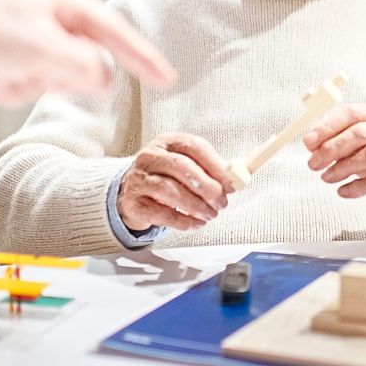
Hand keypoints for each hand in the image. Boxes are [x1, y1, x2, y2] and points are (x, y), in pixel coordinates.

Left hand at [0, 0, 175, 104]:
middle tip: (39, 71)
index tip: (166, 78)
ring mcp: (28, 36)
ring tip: (11, 72)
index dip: (142, 57)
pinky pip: (30, 84)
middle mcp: (48, 13)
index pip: (115, 31)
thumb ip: (84, 66)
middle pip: (85, 59)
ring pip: (58, 76)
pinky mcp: (7, 57)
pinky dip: (14, 87)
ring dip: (36, 82)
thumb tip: (104, 80)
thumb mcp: (41, 48)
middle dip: (64, 74)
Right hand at [117, 133, 234, 231]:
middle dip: (207, 187)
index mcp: (167, 142)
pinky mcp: (134, 202)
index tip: (231, 182)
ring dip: (196, 205)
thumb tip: (233, 182)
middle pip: (181, 167)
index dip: (215, 164)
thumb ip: (208, 170)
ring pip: (169, 190)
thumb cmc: (165, 177)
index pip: (193, 146)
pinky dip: (182, 220)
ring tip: (210, 214)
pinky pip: (161, 213)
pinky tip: (195, 223)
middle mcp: (150, 156)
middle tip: (221, 202)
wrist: (131, 192)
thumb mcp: (185, 166)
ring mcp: (139, 179)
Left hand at [303, 104, 365, 217]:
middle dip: (332, 148)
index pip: (353, 113)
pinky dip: (357, 187)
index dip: (327, 127)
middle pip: (361, 133)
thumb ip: (339, 136)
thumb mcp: (363, 142)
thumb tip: (311, 141)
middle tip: (313, 163)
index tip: (309, 142)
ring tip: (327, 177)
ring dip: (343, 167)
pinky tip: (344, 191)